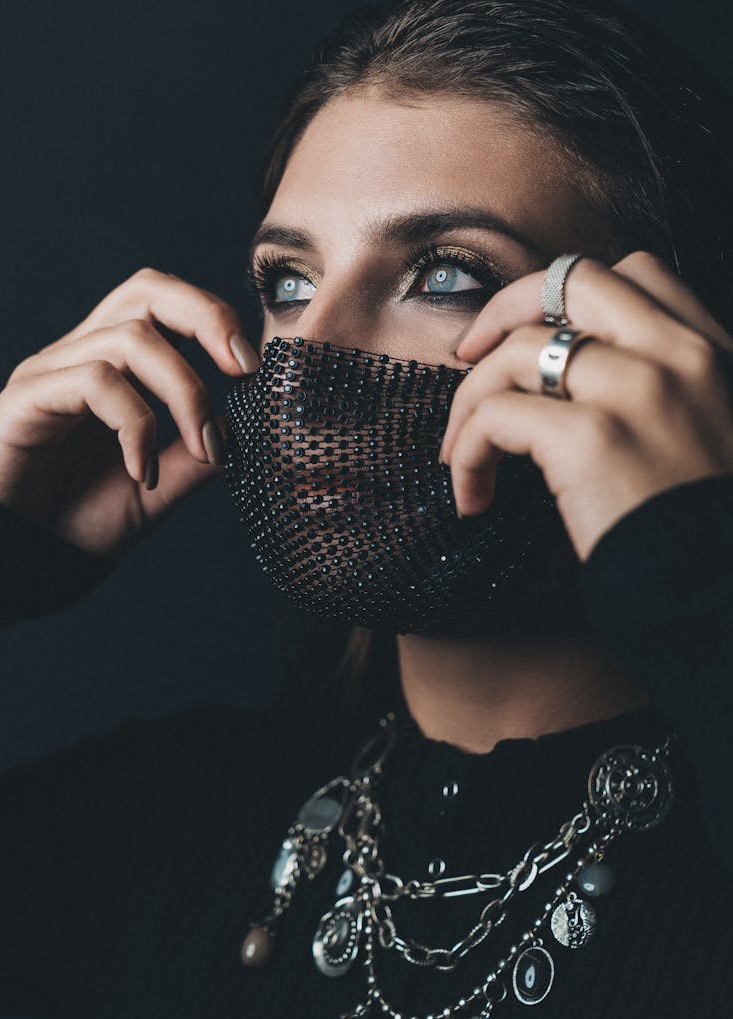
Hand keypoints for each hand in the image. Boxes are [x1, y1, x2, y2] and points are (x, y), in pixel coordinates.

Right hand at [0, 267, 258, 556]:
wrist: (20, 564)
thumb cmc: (76, 523)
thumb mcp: (157, 490)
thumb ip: (195, 457)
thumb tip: (245, 428)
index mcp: (113, 367)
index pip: (165, 306)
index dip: (214, 319)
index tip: (253, 369)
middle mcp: (80, 357)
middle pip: (146, 291)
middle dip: (206, 317)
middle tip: (243, 369)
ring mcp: (51, 374)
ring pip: (131, 339)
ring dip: (184, 394)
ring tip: (200, 451)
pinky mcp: (26, 399)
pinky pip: (94, 382)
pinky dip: (136, 424)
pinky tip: (142, 470)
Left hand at [439, 251, 732, 560]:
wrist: (717, 597)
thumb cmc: (700, 533)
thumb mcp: (707, 436)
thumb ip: (665, 393)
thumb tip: (571, 379)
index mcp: (710, 354)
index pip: (634, 272)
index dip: (564, 294)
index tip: (530, 334)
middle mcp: (679, 356)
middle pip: (569, 280)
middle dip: (502, 309)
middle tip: (467, 357)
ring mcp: (636, 391)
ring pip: (515, 352)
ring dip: (467, 403)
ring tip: (460, 455)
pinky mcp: (591, 439)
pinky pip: (494, 417)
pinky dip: (465, 454)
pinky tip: (473, 498)